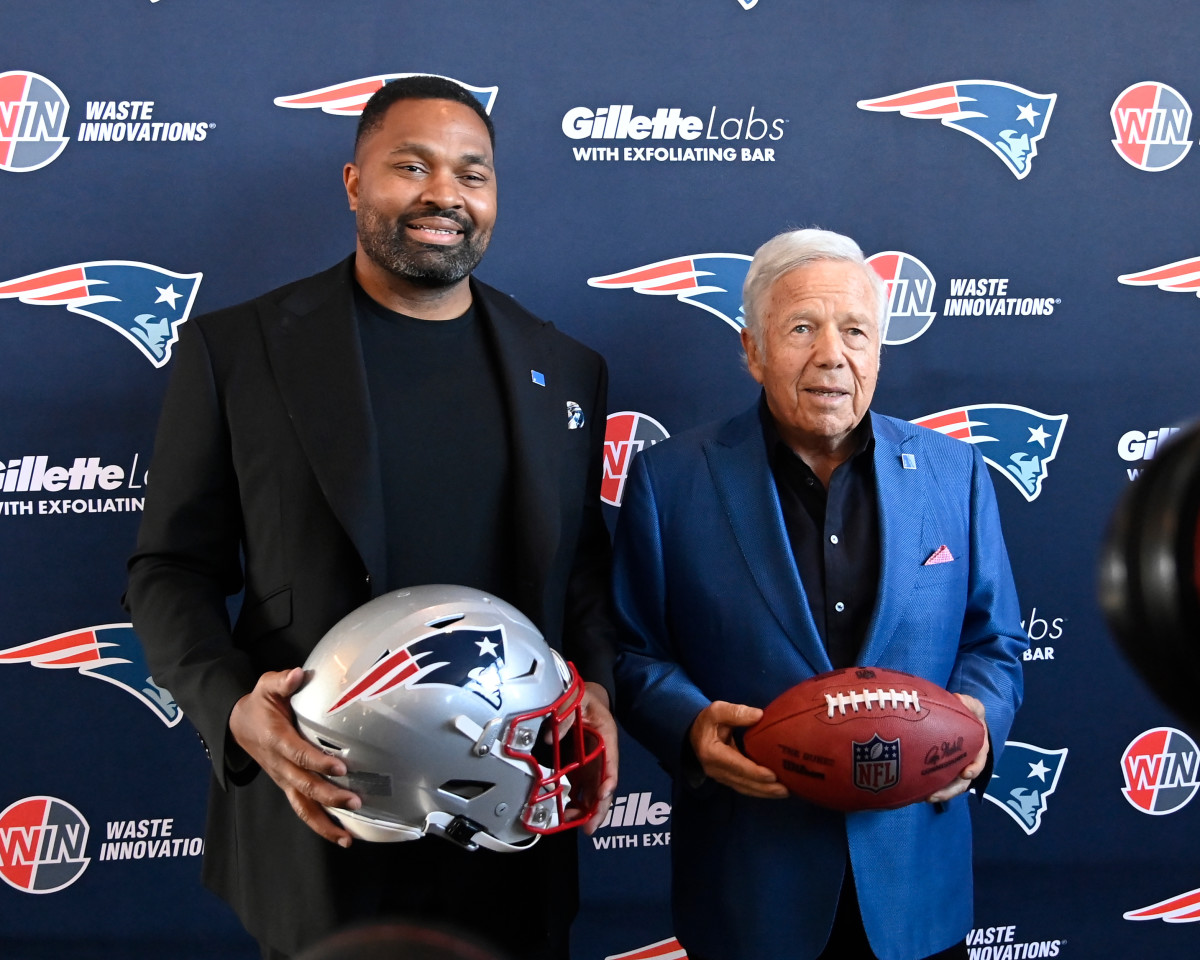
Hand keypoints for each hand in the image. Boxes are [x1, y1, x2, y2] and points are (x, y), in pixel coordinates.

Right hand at [228, 667, 361, 846]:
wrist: (238, 724)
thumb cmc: (260, 704)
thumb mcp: (266, 686)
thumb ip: (282, 681)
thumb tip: (297, 674)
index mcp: (276, 740)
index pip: (299, 754)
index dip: (319, 762)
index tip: (341, 767)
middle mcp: (280, 765)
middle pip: (304, 785)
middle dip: (330, 796)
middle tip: (355, 801)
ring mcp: (283, 779)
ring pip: (302, 806)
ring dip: (325, 822)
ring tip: (347, 837)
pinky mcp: (288, 786)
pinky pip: (303, 810)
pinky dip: (320, 825)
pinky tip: (342, 837)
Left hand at [570, 682, 618, 833]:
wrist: (583, 696)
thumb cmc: (583, 696)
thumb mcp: (576, 698)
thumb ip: (564, 715)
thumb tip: (548, 738)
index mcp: (607, 737)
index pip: (611, 762)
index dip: (608, 780)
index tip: (603, 795)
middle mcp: (602, 755)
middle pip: (604, 785)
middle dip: (599, 807)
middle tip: (590, 827)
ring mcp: (592, 764)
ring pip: (594, 792)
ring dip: (588, 810)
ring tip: (577, 826)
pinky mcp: (581, 768)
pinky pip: (581, 789)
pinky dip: (577, 804)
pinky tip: (568, 816)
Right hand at [689, 701, 788, 798]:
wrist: (693, 734)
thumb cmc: (707, 721)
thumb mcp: (717, 710)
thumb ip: (736, 712)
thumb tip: (759, 715)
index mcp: (712, 753)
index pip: (736, 766)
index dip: (755, 773)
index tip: (773, 776)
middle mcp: (715, 769)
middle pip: (743, 782)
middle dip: (765, 788)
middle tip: (786, 790)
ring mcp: (720, 777)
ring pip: (744, 788)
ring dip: (764, 793)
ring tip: (785, 792)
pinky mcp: (726, 779)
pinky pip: (744, 787)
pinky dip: (759, 791)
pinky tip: (773, 791)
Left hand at [926, 693, 988, 803]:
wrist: (964, 722)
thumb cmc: (970, 715)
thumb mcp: (973, 707)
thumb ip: (969, 703)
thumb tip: (958, 699)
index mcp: (979, 750)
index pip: (979, 762)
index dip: (974, 768)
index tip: (965, 773)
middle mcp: (969, 763)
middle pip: (962, 783)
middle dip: (949, 790)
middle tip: (934, 795)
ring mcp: (956, 769)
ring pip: (950, 787)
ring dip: (939, 794)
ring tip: (924, 798)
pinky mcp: (944, 770)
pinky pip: (939, 782)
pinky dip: (930, 787)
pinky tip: (915, 791)